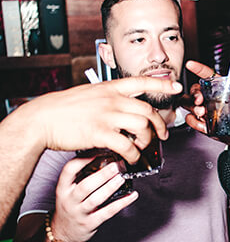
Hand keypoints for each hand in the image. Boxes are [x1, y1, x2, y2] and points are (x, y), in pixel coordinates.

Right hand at [21, 77, 181, 163]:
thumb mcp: (89, 94)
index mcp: (109, 88)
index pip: (141, 82)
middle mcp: (111, 100)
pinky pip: (127, 146)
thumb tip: (122, 106)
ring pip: (142, 127)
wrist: (42, 119)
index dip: (162, 84)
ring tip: (142, 148)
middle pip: (148, 111)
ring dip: (147, 141)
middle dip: (160, 125)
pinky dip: (133, 155)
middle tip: (162, 135)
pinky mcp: (100, 133)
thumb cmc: (62, 109)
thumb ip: (108, 98)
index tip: (176, 86)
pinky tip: (131, 159)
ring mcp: (107, 116)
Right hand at [50, 157, 137, 241]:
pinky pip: (108, 212)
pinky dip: (122, 203)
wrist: (63, 231)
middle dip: (102, 175)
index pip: (69, 170)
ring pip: (96, 199)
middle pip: (85, 186)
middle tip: (116, 165)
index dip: (83, 159)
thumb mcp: (68, 189)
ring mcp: (79, 213)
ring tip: (122, 178)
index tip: (98, 151)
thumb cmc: (70, 205)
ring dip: (110, 187)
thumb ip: (81, 175)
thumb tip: (102, 155)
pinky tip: (132, 195)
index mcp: (63, 188)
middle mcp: (69, 200)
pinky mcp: (90, 223)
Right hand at [184, 60, 229, 135]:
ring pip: (188, 102)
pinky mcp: (200, 121)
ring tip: (201, 112)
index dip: (198, 68)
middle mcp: (208, 97)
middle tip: (199, 100)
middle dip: (195, 94)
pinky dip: (195, 122)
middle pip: (195, 89)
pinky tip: (203, 125)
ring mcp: (202, 109)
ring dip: (193, 107)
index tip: (190, 64)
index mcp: (219, 88)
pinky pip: (190, 119)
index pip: (207, 75)